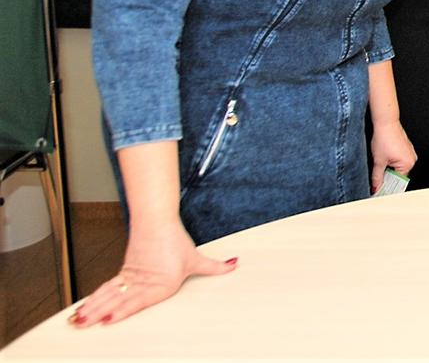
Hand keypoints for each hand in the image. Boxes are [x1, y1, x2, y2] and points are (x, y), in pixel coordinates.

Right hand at [69, 219, 235, 327]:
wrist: (157, 222)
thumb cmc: (175, 241)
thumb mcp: (196, 258)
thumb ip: (214, 267)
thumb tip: (233, 265)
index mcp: (160, 283)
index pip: (138, 299)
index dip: (122, 310)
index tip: (108, 319)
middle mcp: (143, 282)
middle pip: (118, 299)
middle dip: (100, 313)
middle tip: (84, 324)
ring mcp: (131, 278)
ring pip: (109, 294)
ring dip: (93, 307)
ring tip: (78, 319)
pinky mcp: (124, 273)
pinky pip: (107, 288)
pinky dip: (94, 298)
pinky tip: (83, 307)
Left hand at [369, 120, 416, 192]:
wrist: (386, 123)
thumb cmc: (384, 138)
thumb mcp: (378, 161)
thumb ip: (377, 177)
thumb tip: (376, 187)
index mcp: (407, 163)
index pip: (398, 182)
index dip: (387, 186)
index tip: (380, 190)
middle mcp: (412, 159)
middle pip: (399, 175)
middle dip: (388, 177)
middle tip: (378, 177)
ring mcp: (410, 153)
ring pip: (399, 168)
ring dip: (390, 169)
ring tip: (382, 162)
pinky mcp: (407, 148)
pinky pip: (400, 160)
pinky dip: (392, 162)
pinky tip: (385, 157)